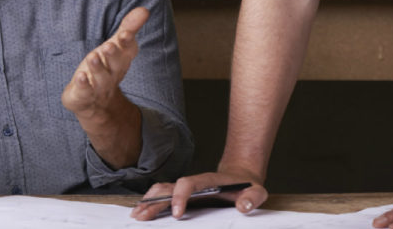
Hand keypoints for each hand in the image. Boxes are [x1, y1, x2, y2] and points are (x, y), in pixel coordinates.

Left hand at [61, 7, 147, 118]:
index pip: (127, 51)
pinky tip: (80, 77)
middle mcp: (112, 73)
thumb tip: (144, 9)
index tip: (125, 34)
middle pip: (115, 65)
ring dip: (97, 68)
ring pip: (100, 78)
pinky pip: (84, 92)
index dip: (126, 43)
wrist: (96, 104)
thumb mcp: (116, 46)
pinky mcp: (83, 96)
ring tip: (93, 56)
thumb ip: (128, 28)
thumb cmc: (106, 67)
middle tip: (108, 46)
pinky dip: (83, 85)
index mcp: (121, 60)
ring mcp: (98, 87)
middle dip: (112, 55)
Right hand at [130, 169, 267, 220]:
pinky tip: (143, 212)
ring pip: (162, 191)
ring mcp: (186, 188)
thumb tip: (243, 207)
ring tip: (136, 215)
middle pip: (168, 188)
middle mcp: (193, 183)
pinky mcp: (183, 195)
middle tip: (142, 216)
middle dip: (154, 201)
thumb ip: (252, 199)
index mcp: (207, 181)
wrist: (241, 177)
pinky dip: (151, 202)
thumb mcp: (257, 192)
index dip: (180, 197)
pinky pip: (163, 196)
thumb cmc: (247, 187)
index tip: (178, 214)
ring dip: (148, 201)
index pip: (188, 184)